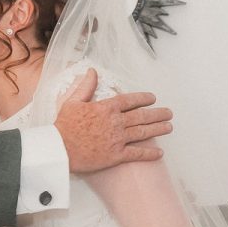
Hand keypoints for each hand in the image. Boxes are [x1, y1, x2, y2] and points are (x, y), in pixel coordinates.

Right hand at [54, 69, 171, 172]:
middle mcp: (116, 122)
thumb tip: (91, 71)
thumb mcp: (73, 101)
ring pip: (143, 132)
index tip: (152, 98)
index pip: (130, 100)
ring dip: (158, 129)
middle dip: (157, 114)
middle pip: (142, 116)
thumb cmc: (63, 126)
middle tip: (169, 113)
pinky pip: (137, 154)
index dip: (144, 98)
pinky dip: (149, 154)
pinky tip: (160, 153)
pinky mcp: (116, 155)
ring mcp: (117, 139)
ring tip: (169, 127)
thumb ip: (86, 86)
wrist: (59, 149)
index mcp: (106, 108)